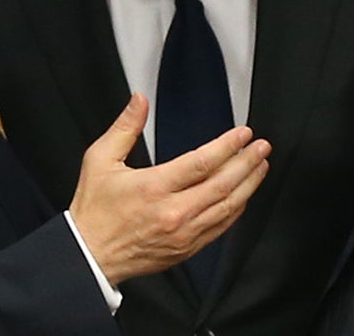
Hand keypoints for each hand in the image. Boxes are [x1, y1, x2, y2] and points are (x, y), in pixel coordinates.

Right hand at [66, 94, 269, 283]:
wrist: (92, 253)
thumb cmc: (95, 207)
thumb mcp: (100, 159)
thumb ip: (124, 127)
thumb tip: (139, 100)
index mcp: (153, 187)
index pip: (201, 163)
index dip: (226, 147)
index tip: (242, 134)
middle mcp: (174, 212)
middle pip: (222, 185)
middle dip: (246, 163)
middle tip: (261, 147)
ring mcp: (184, 234)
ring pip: (227, 208)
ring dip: (248, 185)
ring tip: (260, 167)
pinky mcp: (187, 248)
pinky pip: (221, 228)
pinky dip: (236, 210)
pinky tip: (243, 196)